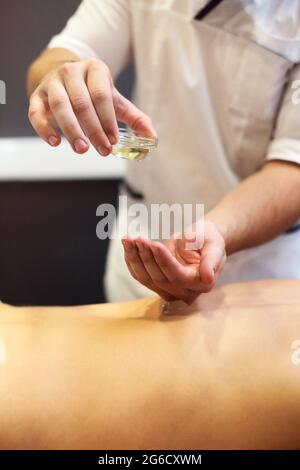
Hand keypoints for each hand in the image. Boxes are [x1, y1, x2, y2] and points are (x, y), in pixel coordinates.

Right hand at [28, 58, 155, 155]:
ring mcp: (52, 82)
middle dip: (93, 130)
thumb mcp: (115, 101)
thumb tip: (152, 137)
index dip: (108, 120)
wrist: (65, 79)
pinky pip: (36, 112)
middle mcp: (72, 72)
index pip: (102, 96)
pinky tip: (55, 142)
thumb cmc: (93, 92)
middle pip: (82, 103)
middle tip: (102, 151)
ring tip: (81, 150)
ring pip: (60, 106)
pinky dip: (44, 128)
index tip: (113, 142)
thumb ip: (134, 118)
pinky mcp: (37, 95)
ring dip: (71, 130)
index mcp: (95, 69)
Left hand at [122, 220, 226, 303]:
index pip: (177, 275)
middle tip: (138, 237)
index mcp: (201, 283)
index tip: (154, 244)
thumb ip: (212, 261)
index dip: (164, 260)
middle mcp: (185, 292)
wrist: (202, 240)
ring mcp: (170, 291)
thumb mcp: (215, 245)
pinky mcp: (157, 286)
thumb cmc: (209, 240)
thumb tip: (208, 279)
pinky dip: (131, 260)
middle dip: (146, 256)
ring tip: (128, 239)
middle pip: (159, 278)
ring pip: (146, 278)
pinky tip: (127, 245)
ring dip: (134, 258)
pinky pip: (139, 276)